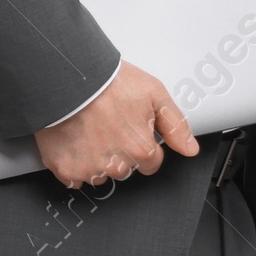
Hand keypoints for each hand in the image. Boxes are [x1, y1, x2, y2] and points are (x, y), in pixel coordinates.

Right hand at [35, 61, 199, 186]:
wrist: (69, 77)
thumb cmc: (108, 82)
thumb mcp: (154, 93)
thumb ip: (175, 125)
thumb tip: (190, 148)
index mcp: (140, 149)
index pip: (150, 163)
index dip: (142, 145)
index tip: (130, 132)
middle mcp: (116, 164)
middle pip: (125, 170)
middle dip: (120, 153)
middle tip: (108, 126)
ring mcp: (90, 169)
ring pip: (100, 175)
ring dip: (97, 160)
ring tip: (89, 131)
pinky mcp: (65, 169)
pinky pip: (74, 178)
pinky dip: (74, 164)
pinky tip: (75, 142)